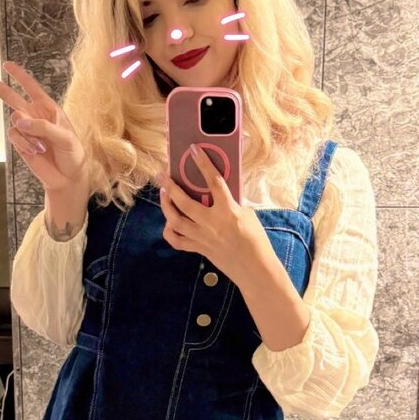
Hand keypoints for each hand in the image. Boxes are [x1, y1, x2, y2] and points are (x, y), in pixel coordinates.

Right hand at [0, 60, 88, 192]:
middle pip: (9, 96)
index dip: (19, 75)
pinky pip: (14, 135)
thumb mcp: (65, 137)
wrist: (67, 178)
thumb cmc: (72, 154)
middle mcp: (34, 116)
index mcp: (48, 109)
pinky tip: (35, 151)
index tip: (6, 65)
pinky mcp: (20, 143)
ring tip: (42, 147)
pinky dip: (24, 142)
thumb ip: (43, 126)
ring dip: (27, 133)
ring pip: (14, 120)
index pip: (31, 87)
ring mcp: (26, 130)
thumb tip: (19, 120)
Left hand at [158, 145, 271, 287]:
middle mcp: (211, 223)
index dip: (203, 163)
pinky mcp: (199, 249)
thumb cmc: (256, 240)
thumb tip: (217, 192)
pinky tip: (169, 223)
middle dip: (170, 186)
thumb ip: (232, 202)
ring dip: (166, 206)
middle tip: (163, 175)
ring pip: (175, 221)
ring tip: (163, 194)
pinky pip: (177, 241)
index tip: (194, 150)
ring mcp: (202, 238)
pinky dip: (170, 231)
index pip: (214, 182)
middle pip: (184, 202)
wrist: (254, 269)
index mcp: (228, 211)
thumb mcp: (248, 215)